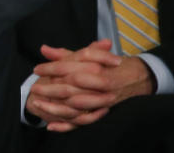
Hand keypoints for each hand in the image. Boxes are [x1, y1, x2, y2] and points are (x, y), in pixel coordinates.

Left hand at [26, 40, 152, 131]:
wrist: (139, 77)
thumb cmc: (111, 63)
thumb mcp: (91, 54)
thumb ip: (66, 53)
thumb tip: (44, 49)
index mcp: (96, 66)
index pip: (68, 67)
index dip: (50, 68)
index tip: (37, 69)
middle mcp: (99, 84)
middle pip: (69, 88)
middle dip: (49, 89)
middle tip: (34, 87)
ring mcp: (102, 100)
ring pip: (74, 107)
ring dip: (54, 108)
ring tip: (38, 104)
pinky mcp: (103, 112)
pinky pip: (83, 122)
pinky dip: (67, 126)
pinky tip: (51, 126)